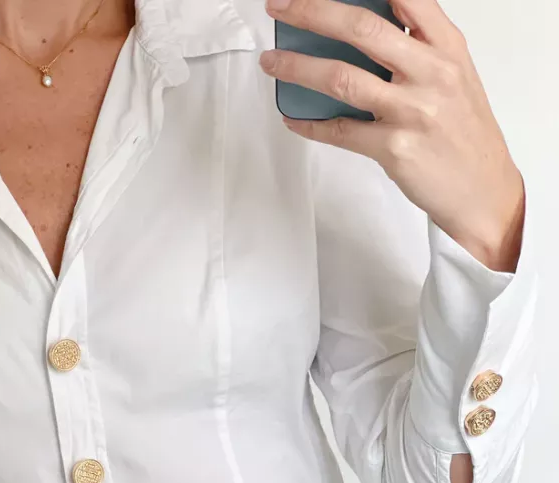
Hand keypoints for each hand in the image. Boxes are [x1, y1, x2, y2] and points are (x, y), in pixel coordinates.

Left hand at [260, 0, 524, 271]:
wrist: (483, 191)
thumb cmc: (464, 135)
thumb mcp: (455, 76)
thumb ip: (418, 47)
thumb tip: (363, 29)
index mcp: (446, 48)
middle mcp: (431, 72)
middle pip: (360, 28)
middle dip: (312, 11)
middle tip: (282, 7)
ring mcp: (412, 110)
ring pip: (341, 78)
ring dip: (297, 67)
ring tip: (273, 62)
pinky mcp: (394, 149)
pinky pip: (339, 131)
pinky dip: (310, 123)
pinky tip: (294, 117)